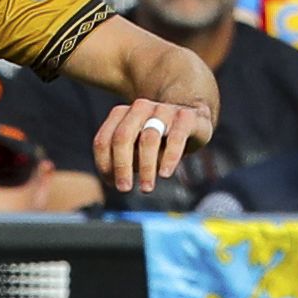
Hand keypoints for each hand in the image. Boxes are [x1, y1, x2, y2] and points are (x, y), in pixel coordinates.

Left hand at [93, 97, 214, 193]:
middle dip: (121, 166)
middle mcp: (139, 108)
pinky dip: (169, 158)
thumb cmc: (158, 139)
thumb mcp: (136, 149)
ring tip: (146, 188)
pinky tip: (165, 175)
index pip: (103, 140)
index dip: (104, 164)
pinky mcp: (185, 116)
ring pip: (149, 138)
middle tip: (124, 189)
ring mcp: (162, 110)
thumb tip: (114, 181)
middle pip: (122, 137)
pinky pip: (176, 138)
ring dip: (146, 167)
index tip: (112, 185)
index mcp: (121, 114)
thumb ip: (124, 160)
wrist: (193, 119)